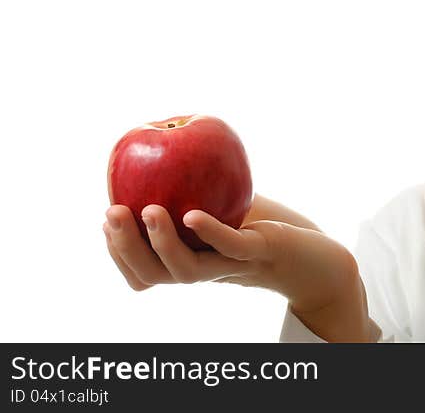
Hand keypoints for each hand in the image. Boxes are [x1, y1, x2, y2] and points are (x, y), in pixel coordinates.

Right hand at [104, 198, 372, 340]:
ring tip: (148, 210)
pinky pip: (231, 247)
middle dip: (126, 247)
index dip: (119, 252)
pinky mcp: (259, 252)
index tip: (106, 219)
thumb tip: (159, 153)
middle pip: (154, 274)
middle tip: (112, 213)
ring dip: (163, 242)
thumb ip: (193, 191)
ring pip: (187, 269)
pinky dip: (211, 232)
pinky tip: (193, 214)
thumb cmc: (262, 229)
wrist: (313, 257)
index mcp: (190, 265)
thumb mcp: (221, 209)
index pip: (142, 273)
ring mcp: (231, 266)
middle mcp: (205, 273)